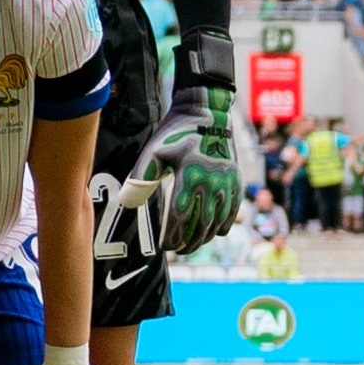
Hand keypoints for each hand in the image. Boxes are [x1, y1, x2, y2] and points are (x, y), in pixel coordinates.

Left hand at [137, 84, 241, 254]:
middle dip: (188, 241)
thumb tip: (128, 204)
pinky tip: (214, 233)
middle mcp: (212, 180)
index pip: (181, 214)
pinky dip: (224, 224)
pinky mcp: (236, 180)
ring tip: (192, 246)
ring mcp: (227, 181)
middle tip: (177, 250)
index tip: (165, 247)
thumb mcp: (154, 151)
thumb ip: (141, 178)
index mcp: (189, 174)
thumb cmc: (174, 133)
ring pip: (218, 219)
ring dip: (205, 236)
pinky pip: (232, 209)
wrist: (207, 114)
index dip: (173, 234)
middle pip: (201, 222)